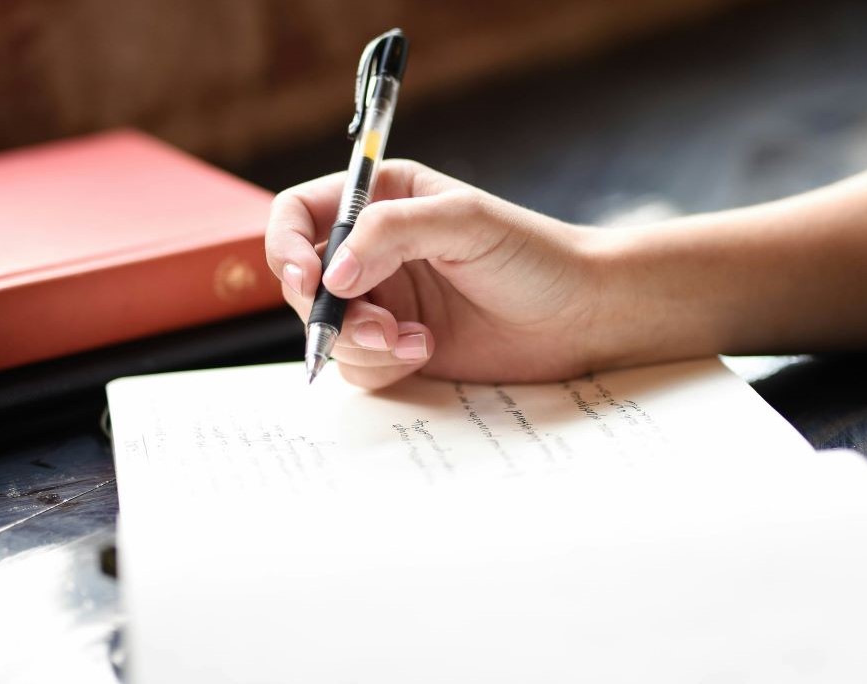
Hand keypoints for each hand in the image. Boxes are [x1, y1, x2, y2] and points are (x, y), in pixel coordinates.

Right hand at [265, 160, 610, 388]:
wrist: (580, 316)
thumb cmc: (534, 255)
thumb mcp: (464, 222)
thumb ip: (391, 232)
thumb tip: (330, 275)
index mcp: (382, 201)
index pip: (299, 215)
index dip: (286, 246)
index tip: (307, 279)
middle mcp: (373, 251)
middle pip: (304, 282)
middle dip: (330, 311)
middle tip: (378, 326)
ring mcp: (384, 302)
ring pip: (327, 331)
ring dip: (361, 343)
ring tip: (415, 341)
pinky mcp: (397, 347)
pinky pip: (357, 365)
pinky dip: (383, 365)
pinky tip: (426, 352)